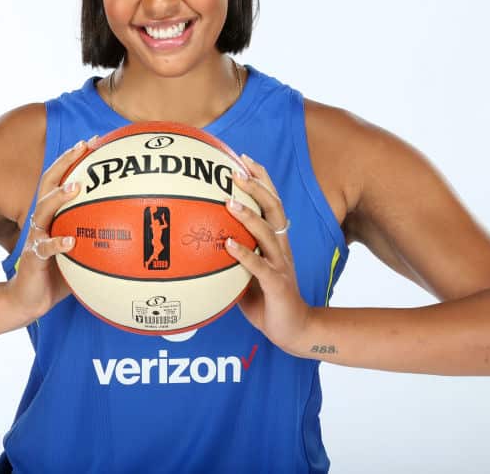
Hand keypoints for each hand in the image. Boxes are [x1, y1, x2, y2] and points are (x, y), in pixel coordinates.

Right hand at [7, 135, 97, 322]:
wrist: (29, 299)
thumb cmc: (59, 274)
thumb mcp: (82, 252)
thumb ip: (100, 238)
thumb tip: (139, 230)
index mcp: (53, 216)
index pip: (61, 178)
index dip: (73, 159)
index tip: (94, 141)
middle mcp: (42, 221)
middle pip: (48, 183)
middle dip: (64, 162)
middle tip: (82, 147)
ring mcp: (35, 237)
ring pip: (43, 210)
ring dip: (59, 196)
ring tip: (76, 186)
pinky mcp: (33, 258)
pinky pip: (45, 248)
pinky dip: (58, 244)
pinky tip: (71, 242)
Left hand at [225, 154, 311, 353]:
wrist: (294, 330)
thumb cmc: (266, 300)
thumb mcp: (244, 273)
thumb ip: (228, 255)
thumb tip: (195, 242)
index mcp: (275, 241)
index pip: (271, 202)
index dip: (261, 179)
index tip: (243, 158)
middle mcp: (281, 247)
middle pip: (273, 208)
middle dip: (256, 187)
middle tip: (236, 171)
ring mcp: (281, 264)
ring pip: (267, 233)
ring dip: (248, 216)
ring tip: (229, 201)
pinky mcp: (278, 284)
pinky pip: (259, 267)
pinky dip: (243, 254)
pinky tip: (228, 244)